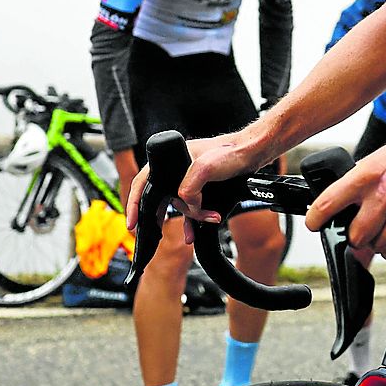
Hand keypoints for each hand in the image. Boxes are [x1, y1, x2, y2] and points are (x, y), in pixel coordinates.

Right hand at [124, 133, 250, 233]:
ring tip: (201, 224)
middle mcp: (177, 169)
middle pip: (159, 197)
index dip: (134, 203)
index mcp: (171, 160)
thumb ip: (190, 188)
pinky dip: (193, 221)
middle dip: (158, 216)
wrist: (253, 153)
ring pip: (179, 205)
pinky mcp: (201, 187)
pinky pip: (191, 208)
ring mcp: (188, 179)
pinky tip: (194, 232)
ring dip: (188, 218)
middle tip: (152, 234)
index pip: (143, 182)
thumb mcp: (206, 168)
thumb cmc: (231, 151)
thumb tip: (185, 204)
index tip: (132, 222)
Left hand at [304, 133, 385, 258]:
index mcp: (368, 173)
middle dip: (356, 237)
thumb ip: (353, 182)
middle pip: (357, 235)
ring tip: (383, 231)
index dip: (316, 219)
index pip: (329, 202)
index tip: (315, 225)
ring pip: (380, 246)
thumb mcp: (375, 160)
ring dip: (377, 244)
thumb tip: (328, 207)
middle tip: (361, 231)